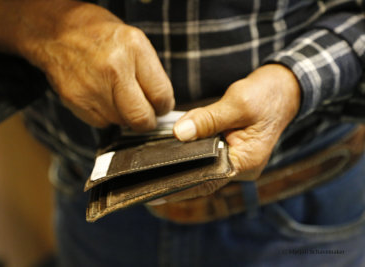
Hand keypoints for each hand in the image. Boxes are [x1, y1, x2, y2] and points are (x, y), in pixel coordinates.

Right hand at [17, 1, 173, 130]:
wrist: (56, 31)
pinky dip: (105, 115)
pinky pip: (101, 122)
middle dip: (146, 121)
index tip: (160, 107)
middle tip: (145, 115)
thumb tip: (161, 105)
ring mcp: (92, 86)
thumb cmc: (99, 35)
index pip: (161, 95)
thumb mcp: (134, 41)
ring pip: (121, 122)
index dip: (163, 106)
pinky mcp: (75, 100)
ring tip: (116, 95)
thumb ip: (150, 74)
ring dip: (123, 116)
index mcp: (134, 48)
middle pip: (141, 118)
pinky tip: (100, 96)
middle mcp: (114, 68)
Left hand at [149, 64, 300, 204]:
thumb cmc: (266, 95)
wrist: (283, 89)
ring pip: (204, 165)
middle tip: (148, 172)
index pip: (207, 181)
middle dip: (178, 172)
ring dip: (185, 160)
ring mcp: (237, 160)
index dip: (181, 185)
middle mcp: (241, 167)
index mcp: (246, 161)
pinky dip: (194, 150)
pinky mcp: (233, 151)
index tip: (156, 188)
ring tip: (156, 162)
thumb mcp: (237, 103)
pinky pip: (209, 155)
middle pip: (204, 175)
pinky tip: (177, 145)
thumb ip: (208, 119)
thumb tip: (180, 133)